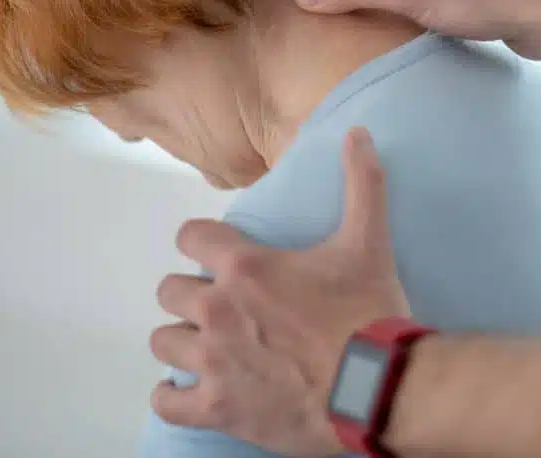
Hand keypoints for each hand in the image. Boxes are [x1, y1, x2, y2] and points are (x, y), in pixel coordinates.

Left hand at [149, 127, 409, 456]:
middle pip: (170, 290)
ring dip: (183, 341)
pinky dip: (173, 396)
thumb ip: (362, 184)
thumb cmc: (368, 311)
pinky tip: (187, 391)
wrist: (377, 384)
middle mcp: (216, 308)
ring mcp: (212, 360)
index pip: (190, 236)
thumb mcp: (368, 242)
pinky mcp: (216, 407)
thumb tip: (359, 132)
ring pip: (163, 342)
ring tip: (209, 346)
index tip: (218, 253)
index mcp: (244, 265)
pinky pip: (167, 400)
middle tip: (224, 305)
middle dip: (193, 294)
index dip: (203, 242)